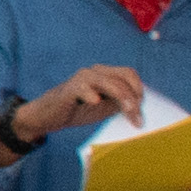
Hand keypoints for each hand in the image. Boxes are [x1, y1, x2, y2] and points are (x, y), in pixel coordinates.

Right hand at [16, 66, 154, 143]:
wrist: (48, 116)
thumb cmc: (78, 110)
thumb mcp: (105, 107)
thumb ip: (121, 103)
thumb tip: (141, 107)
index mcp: (105, 74)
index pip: (129, 74)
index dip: (139, 90)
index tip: (142, 111)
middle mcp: (95, 71)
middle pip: (123, 77)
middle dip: (134, 98)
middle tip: (138, 119)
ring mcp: (82, 78)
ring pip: (109, 82)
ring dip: (123, 97)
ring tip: (129, 112)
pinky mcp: (69, 89)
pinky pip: (83, 88)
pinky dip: (91, 94)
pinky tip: (95, 102)